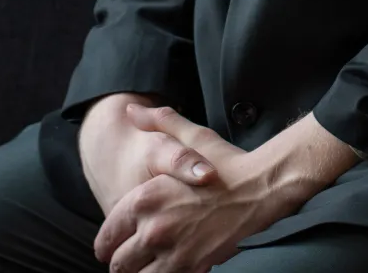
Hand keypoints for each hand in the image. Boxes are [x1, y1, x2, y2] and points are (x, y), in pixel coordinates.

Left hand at [93, 104, 303, 271]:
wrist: (261, 188)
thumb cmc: (227, 162)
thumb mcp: (191, 136)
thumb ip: (158, 122)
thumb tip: (130, 110)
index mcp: (146, 198)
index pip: (108, 234)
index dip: (106, 242)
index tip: (109, 247)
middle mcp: (154, 229)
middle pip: (119, 263)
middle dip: (120, 262)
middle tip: (127, 260)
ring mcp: (173, 252)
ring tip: (145, 268)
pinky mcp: (192, 268)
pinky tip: (167, 269)